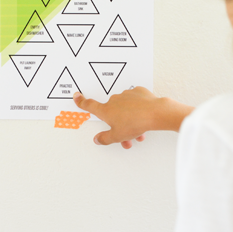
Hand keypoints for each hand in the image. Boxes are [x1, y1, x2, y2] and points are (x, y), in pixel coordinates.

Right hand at [73, 87, 193, 148]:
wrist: (155, 113)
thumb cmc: (136, 123)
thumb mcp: (117, 136)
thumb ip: (105, 138)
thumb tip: (98, 139)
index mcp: (106, 110)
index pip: (89, 105)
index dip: (81, 102)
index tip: (77, 97)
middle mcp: (114, 100)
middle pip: (112, 113)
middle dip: (118, 124)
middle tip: (126, 136)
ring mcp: (126, 95)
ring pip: (125, 109)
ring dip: (130, 120)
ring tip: (139, 132)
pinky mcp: (138, 92)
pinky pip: (135, 101)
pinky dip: (138, 109)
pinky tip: (144, 117)